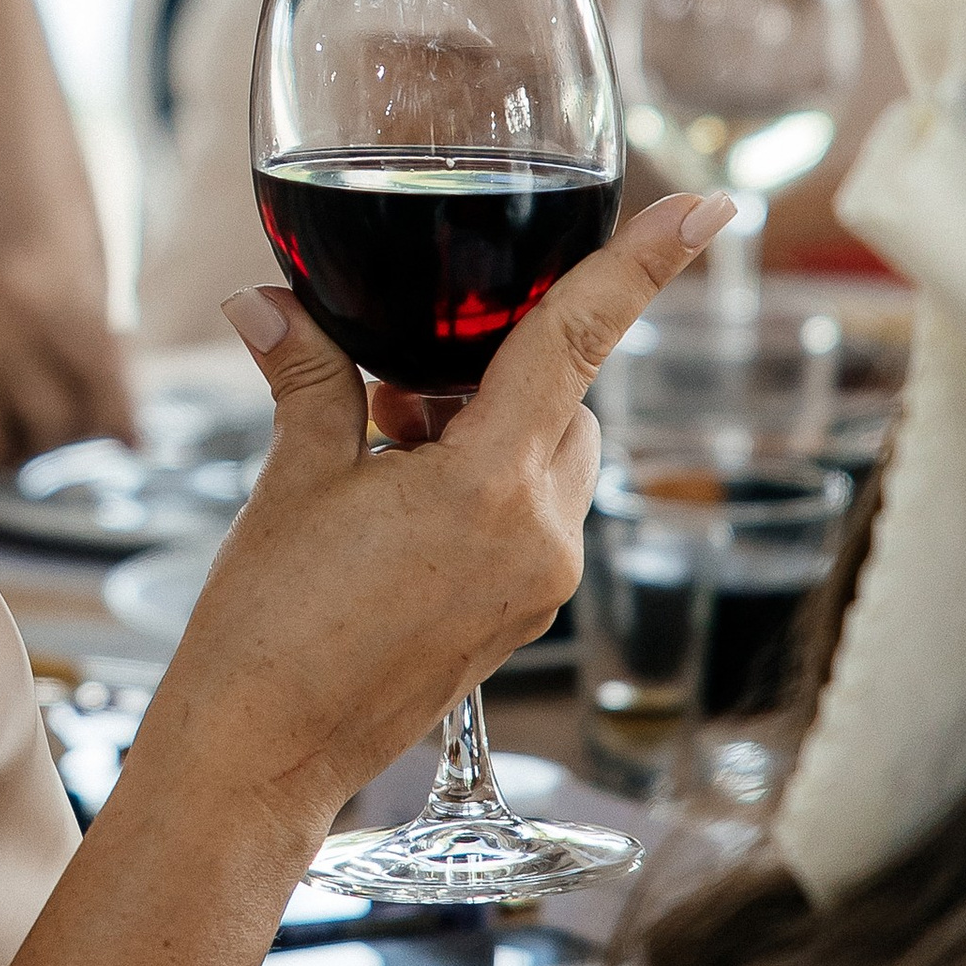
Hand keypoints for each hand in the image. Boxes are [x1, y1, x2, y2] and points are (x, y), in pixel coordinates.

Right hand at [0, 252, 137, 463]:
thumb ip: (32, 340)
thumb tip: (105, 405)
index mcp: (23, 275)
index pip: (104, 344)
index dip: (121, 401)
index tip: (132, 443)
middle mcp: (14, 300)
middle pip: (88, 394)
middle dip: (76, 437)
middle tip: (53, 457)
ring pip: (45, 427)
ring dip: (17, 448)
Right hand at [188, 192, 734, 810]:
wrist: (260, 756)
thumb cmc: (267, 629)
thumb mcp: (292, 481)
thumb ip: (307, 376)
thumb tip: (270, 303)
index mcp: (489, 489)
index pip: (577, 344)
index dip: (641, 265)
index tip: (706, 208)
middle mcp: (537, 539)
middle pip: (566, 403)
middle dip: (496, 371)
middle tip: (394, 390)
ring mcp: (537, 587)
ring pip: (552, 460)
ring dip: (490, 430)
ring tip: (386, 451)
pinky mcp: (519, 619)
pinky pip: (531, 518)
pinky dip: (484, 485)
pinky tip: (399, 501)